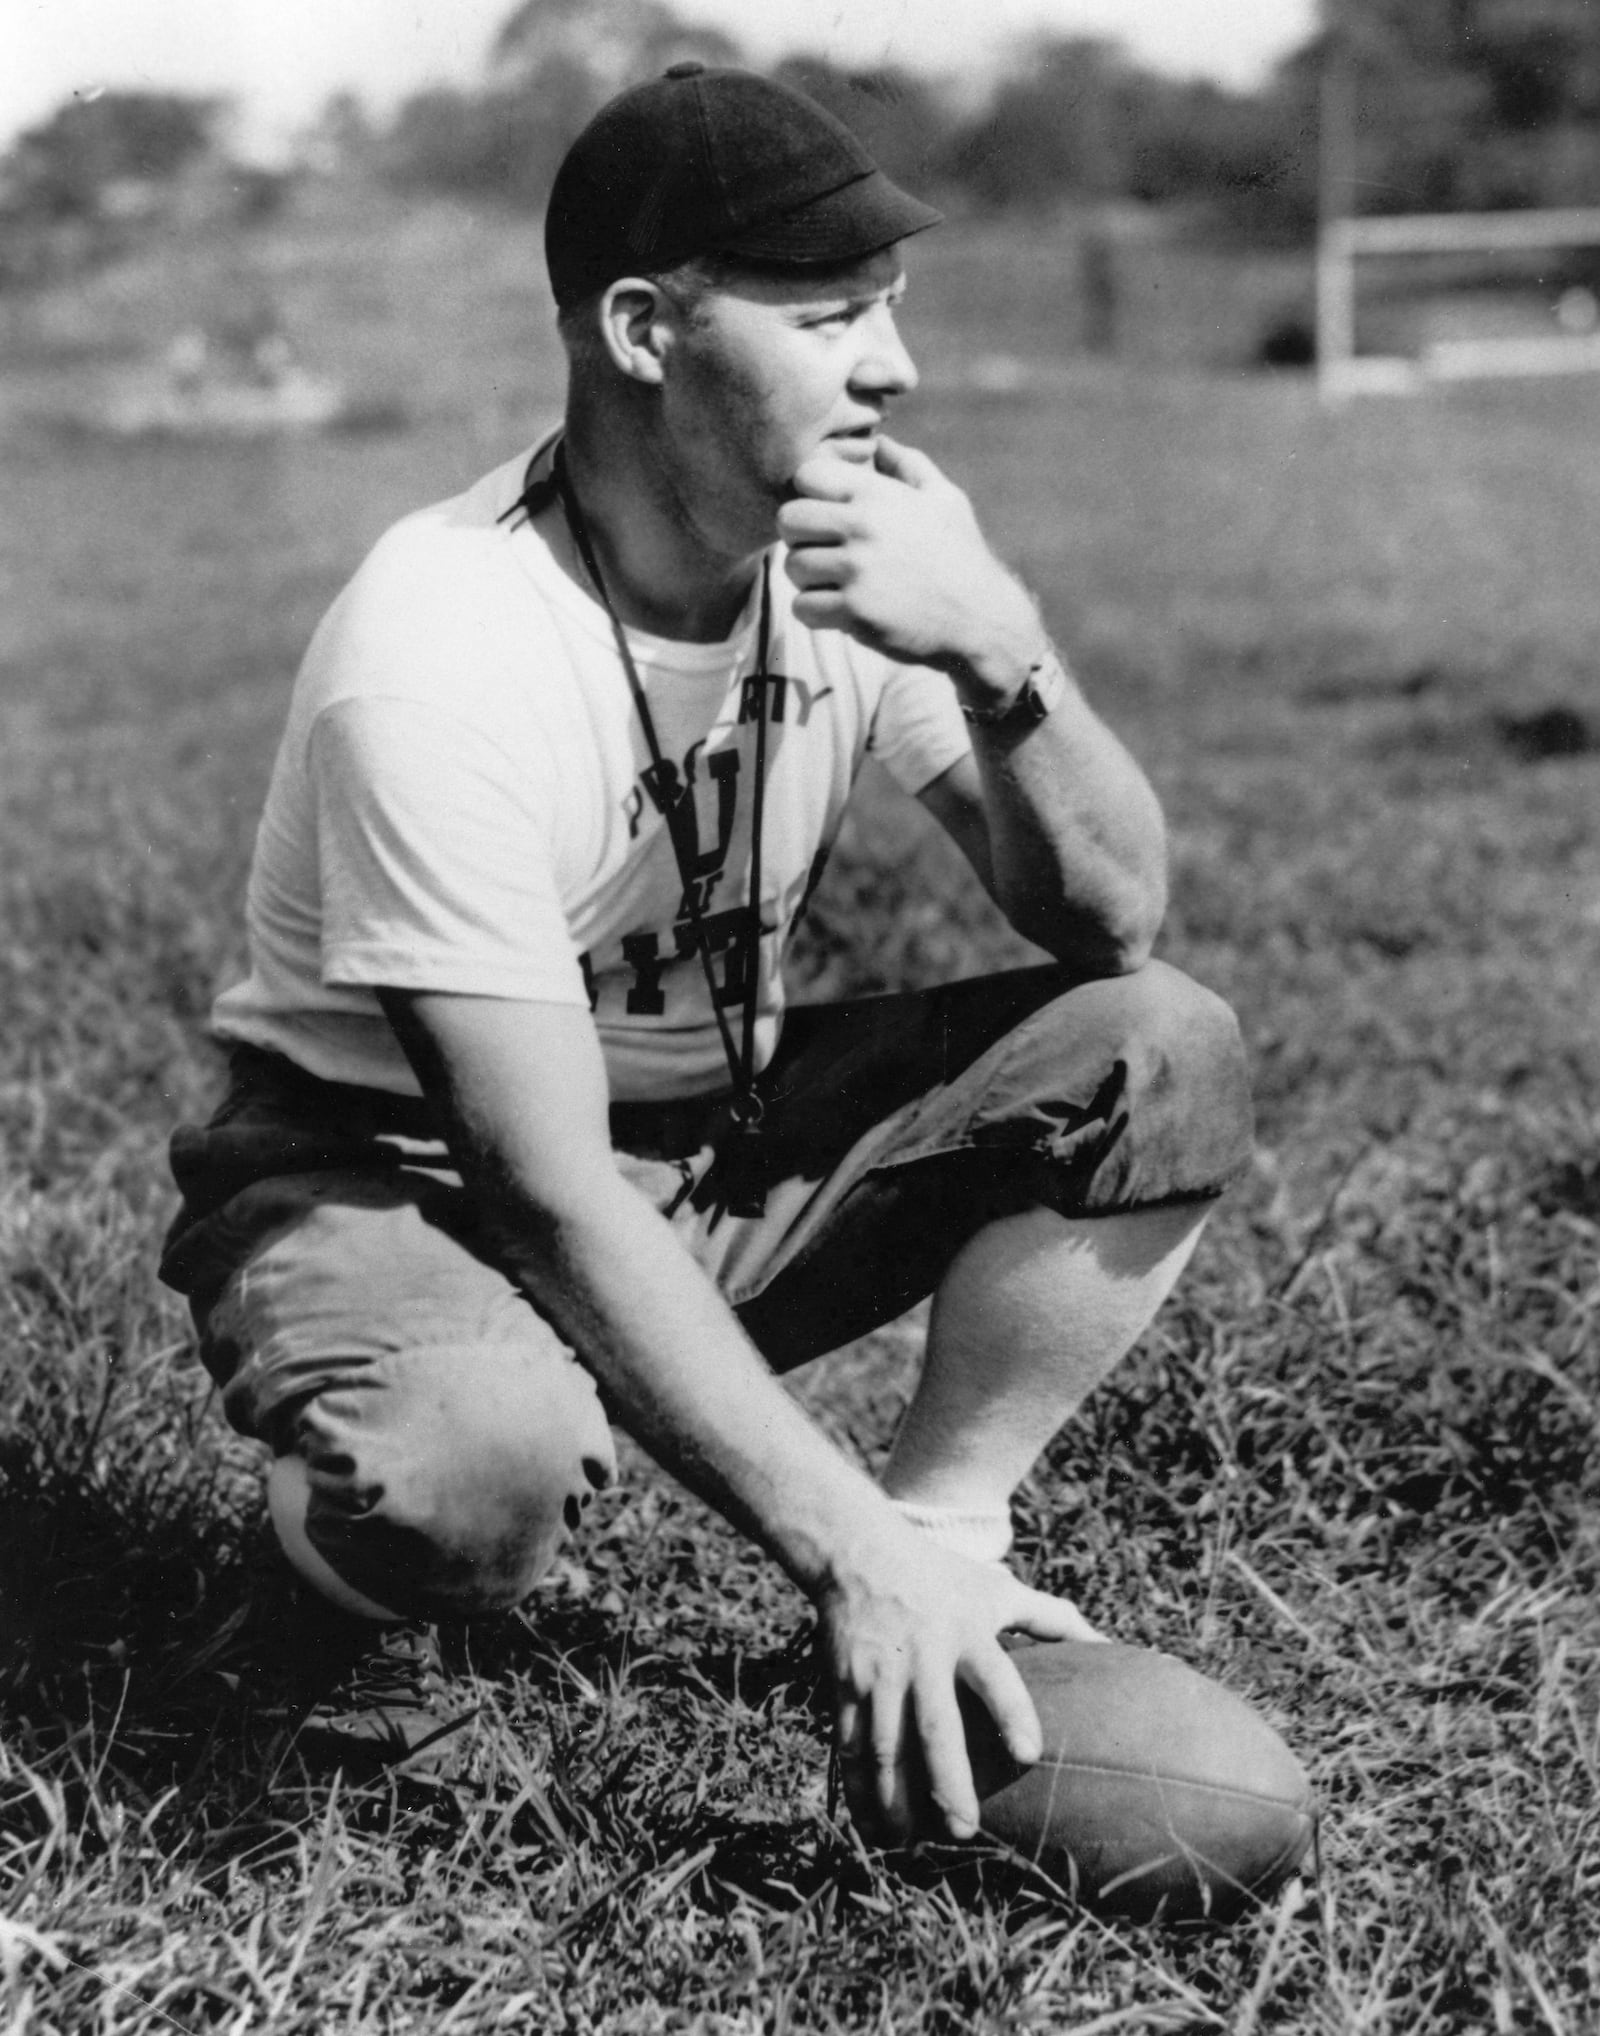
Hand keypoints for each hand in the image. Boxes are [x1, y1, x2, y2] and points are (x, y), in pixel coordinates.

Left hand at [777, 436, 1044, 683]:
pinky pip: (802, 607)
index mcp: (879, 495)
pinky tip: (840, 609)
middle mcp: (863, 527)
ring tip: (836, 582)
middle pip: (788, 519)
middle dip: (800, 536)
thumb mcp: (945, 499)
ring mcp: (857, 571)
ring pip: (792, 566)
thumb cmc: (961, 555)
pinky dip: (815, 612)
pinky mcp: (854, 613)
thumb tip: (879, 443)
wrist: (981, 619)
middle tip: (823, 550)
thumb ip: (909, 466)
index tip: (827, 514)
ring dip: (808, 578)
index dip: (809, 493)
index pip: (806, 474)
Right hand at [817, 1526, 1102, 1846]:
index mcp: (966, 1634)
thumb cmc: (941, 1577)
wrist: (857, 1555)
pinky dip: (858, 1791)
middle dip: (947, 1780)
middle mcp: (922, 1658)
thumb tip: (1109, 1647)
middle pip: (935, 1726)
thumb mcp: (997, 1589)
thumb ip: (1052, 1619)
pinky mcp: (844, 1687)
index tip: (1031, 1753)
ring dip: (896, 1800)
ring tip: (913, 1844)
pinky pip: (849, 1747)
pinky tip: (872, 1828)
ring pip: (885, 1748)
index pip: (995, 1676)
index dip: (1011, 1713)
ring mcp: (880, 1675)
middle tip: (964, 1829)